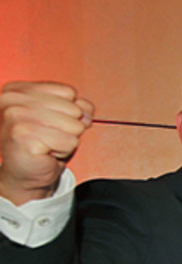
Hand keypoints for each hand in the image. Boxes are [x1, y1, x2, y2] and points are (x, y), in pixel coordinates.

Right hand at [0, 81, 93, 204]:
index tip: (53, 125)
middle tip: (50, 138)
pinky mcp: (23, 136)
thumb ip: (78, 108)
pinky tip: (47, 153)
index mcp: (19, 90)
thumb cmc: (43, 146)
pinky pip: (68, 142)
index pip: (68, 92)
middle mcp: (13, 99)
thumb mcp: (64, 121)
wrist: (26, 174)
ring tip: (48, 145)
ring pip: (73, 126)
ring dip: (66, 141)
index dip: (70, 112)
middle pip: (73, 109)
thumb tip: (86, 109)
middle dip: (68, 129)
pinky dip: (63, 151)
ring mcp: (16, 116)